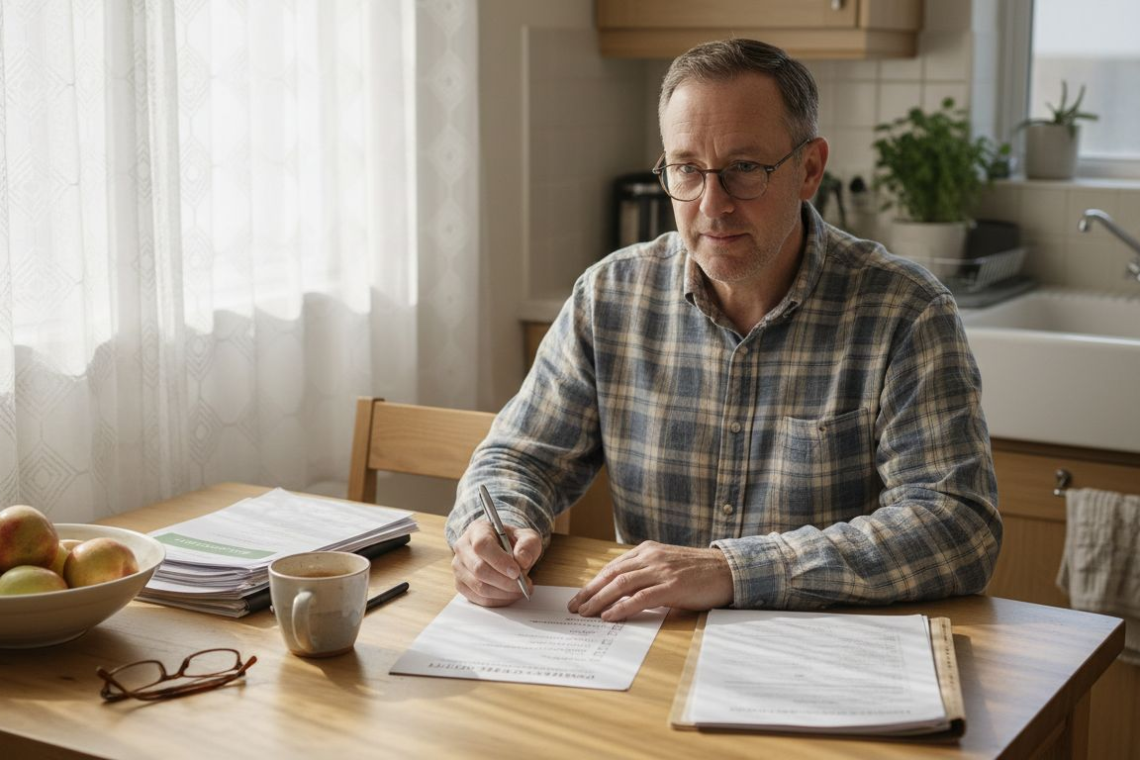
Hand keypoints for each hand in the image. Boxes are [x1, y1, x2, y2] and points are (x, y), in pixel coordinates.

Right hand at [451, 519, 541, 606]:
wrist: (503, 550)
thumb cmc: (513, 543)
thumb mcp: (527, 537)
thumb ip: (528, 545)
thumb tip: (522, 560)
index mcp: (477, 529)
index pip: (482, 545)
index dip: (499, 560)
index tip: (516, 572)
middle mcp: (463, 547)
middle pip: (479, 569)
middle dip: (505, 581)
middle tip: (524, 585)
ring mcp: (459, 567)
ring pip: (478, 587)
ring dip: (503, 593)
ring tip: (520, 590)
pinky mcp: (460, 584)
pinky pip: (478, 598)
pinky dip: (497, 601)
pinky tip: (509, 595)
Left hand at [568, 541, 733, 621]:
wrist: (729, 570)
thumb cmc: (699, 572)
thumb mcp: (667, 565)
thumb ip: (647, 573)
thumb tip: (622, 593)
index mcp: (647, 550)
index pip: (613, 567)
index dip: (593, 582)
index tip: (580, 596)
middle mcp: (651, 557)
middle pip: (611, 575)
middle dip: (589, 592)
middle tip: (574, 607)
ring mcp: (661, 570)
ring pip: (621, 584)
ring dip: (599, 600)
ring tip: (586, 613)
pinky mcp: (672, 586)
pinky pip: (641, 597)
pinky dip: (622, 607)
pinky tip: (610, 616)